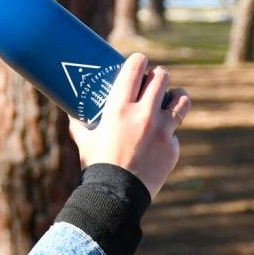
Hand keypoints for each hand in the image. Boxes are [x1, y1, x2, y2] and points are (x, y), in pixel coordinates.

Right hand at [68, 53, 190, 198]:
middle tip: (153, 81)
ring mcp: (163, 130)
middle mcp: (144, 114)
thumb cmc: (97, 165)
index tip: (139, 61)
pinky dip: (167, 133)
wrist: (117, 195)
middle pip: (162, 77)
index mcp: (120, 107)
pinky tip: (157, 140)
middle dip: (157, 76)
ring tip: (170, 99)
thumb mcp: (85, 140)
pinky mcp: (172, 147)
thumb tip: (72, 114)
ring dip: (175, 96)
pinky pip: (174, 132)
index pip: (136, 68)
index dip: (139, 60)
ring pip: (181, 99)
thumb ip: (80, 125)